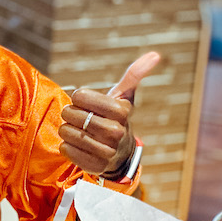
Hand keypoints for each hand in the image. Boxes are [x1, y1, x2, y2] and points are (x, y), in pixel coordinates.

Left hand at [58, 51, 159, 176]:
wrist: (120, 152)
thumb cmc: (116, 117)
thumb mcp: (124, 96)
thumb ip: (134, 75)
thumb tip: (155, 55)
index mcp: (122, 111)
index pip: (81, 96)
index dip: (79, 98)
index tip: (86, 102)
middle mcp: (116, 132)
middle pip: (71, 114)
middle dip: (70, 114)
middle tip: (79, 117)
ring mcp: (106, 151)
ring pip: (66, 132)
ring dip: (66, 130)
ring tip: (77, 130)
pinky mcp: (94, 166)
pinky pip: (66, 150)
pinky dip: (66, 146)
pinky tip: (77, 145)